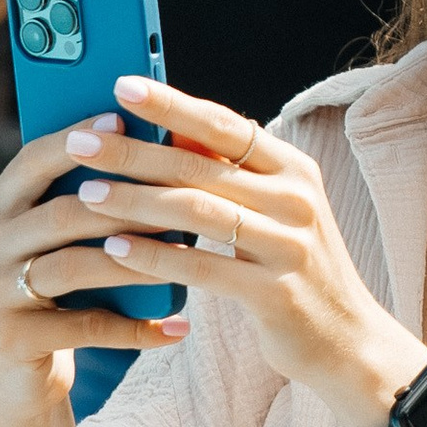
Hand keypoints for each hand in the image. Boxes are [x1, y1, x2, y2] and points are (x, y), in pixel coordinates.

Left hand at [0, 80, 426, 426]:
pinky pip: (202, 267)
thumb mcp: (273, 212)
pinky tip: (114, 250)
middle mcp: (297, 198)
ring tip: (86, 195)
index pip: (224, 125)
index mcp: (294, 168)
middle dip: (133, 151)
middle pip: (200, 165)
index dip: (170, 104)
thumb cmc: (293, 270)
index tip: (120, 85)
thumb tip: (167, 130)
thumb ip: (230, 175)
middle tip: (78, 142)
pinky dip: (154, 256)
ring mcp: (290, 244)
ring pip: (198, 211)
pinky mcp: (276, 292)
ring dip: (135, 201)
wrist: (348, 341)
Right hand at [0, 109, 196, 423]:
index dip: (78, 138)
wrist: (16, 382)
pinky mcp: (8, 339)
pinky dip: (135, 328)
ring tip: (188, 256)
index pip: (34, 160)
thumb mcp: (62, 245)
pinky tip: (176, 328)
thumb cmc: (57, 296)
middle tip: (184, 195)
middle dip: (127, 202)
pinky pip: (85, 326)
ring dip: (138, 260)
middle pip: (62, 213)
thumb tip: (158, 149)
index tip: (127, 119)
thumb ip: (87, 200)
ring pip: (74, 266)